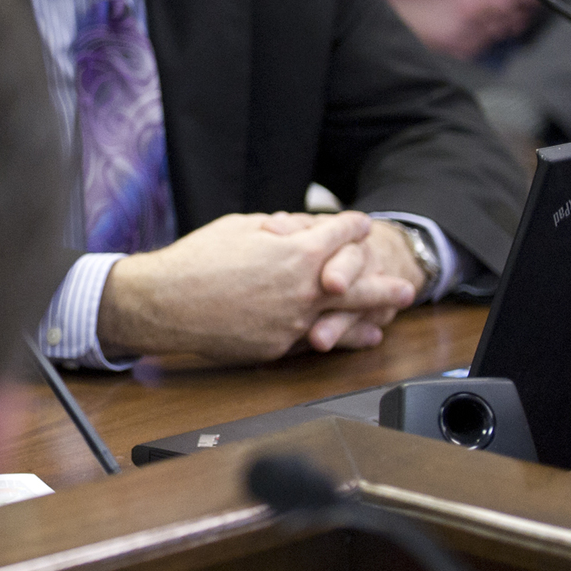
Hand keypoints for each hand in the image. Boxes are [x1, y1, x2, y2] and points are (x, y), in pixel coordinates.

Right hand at [97, 210, 415, 363]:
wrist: (164, 304)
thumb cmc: (194, 260)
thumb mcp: (236, 227)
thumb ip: (274, 227)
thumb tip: (294, 229)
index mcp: (295, 253)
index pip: (337, 235)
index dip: (350, 225)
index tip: (358, 223)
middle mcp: (302, 290)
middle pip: (358, 285)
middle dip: (382, 283)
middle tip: (405, 286)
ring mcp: (292, 322)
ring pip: (340, 320)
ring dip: (366, 318)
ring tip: (386, 318)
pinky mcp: (276, 347)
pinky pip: (309, 340)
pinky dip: (330, 338)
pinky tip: (340, 339)